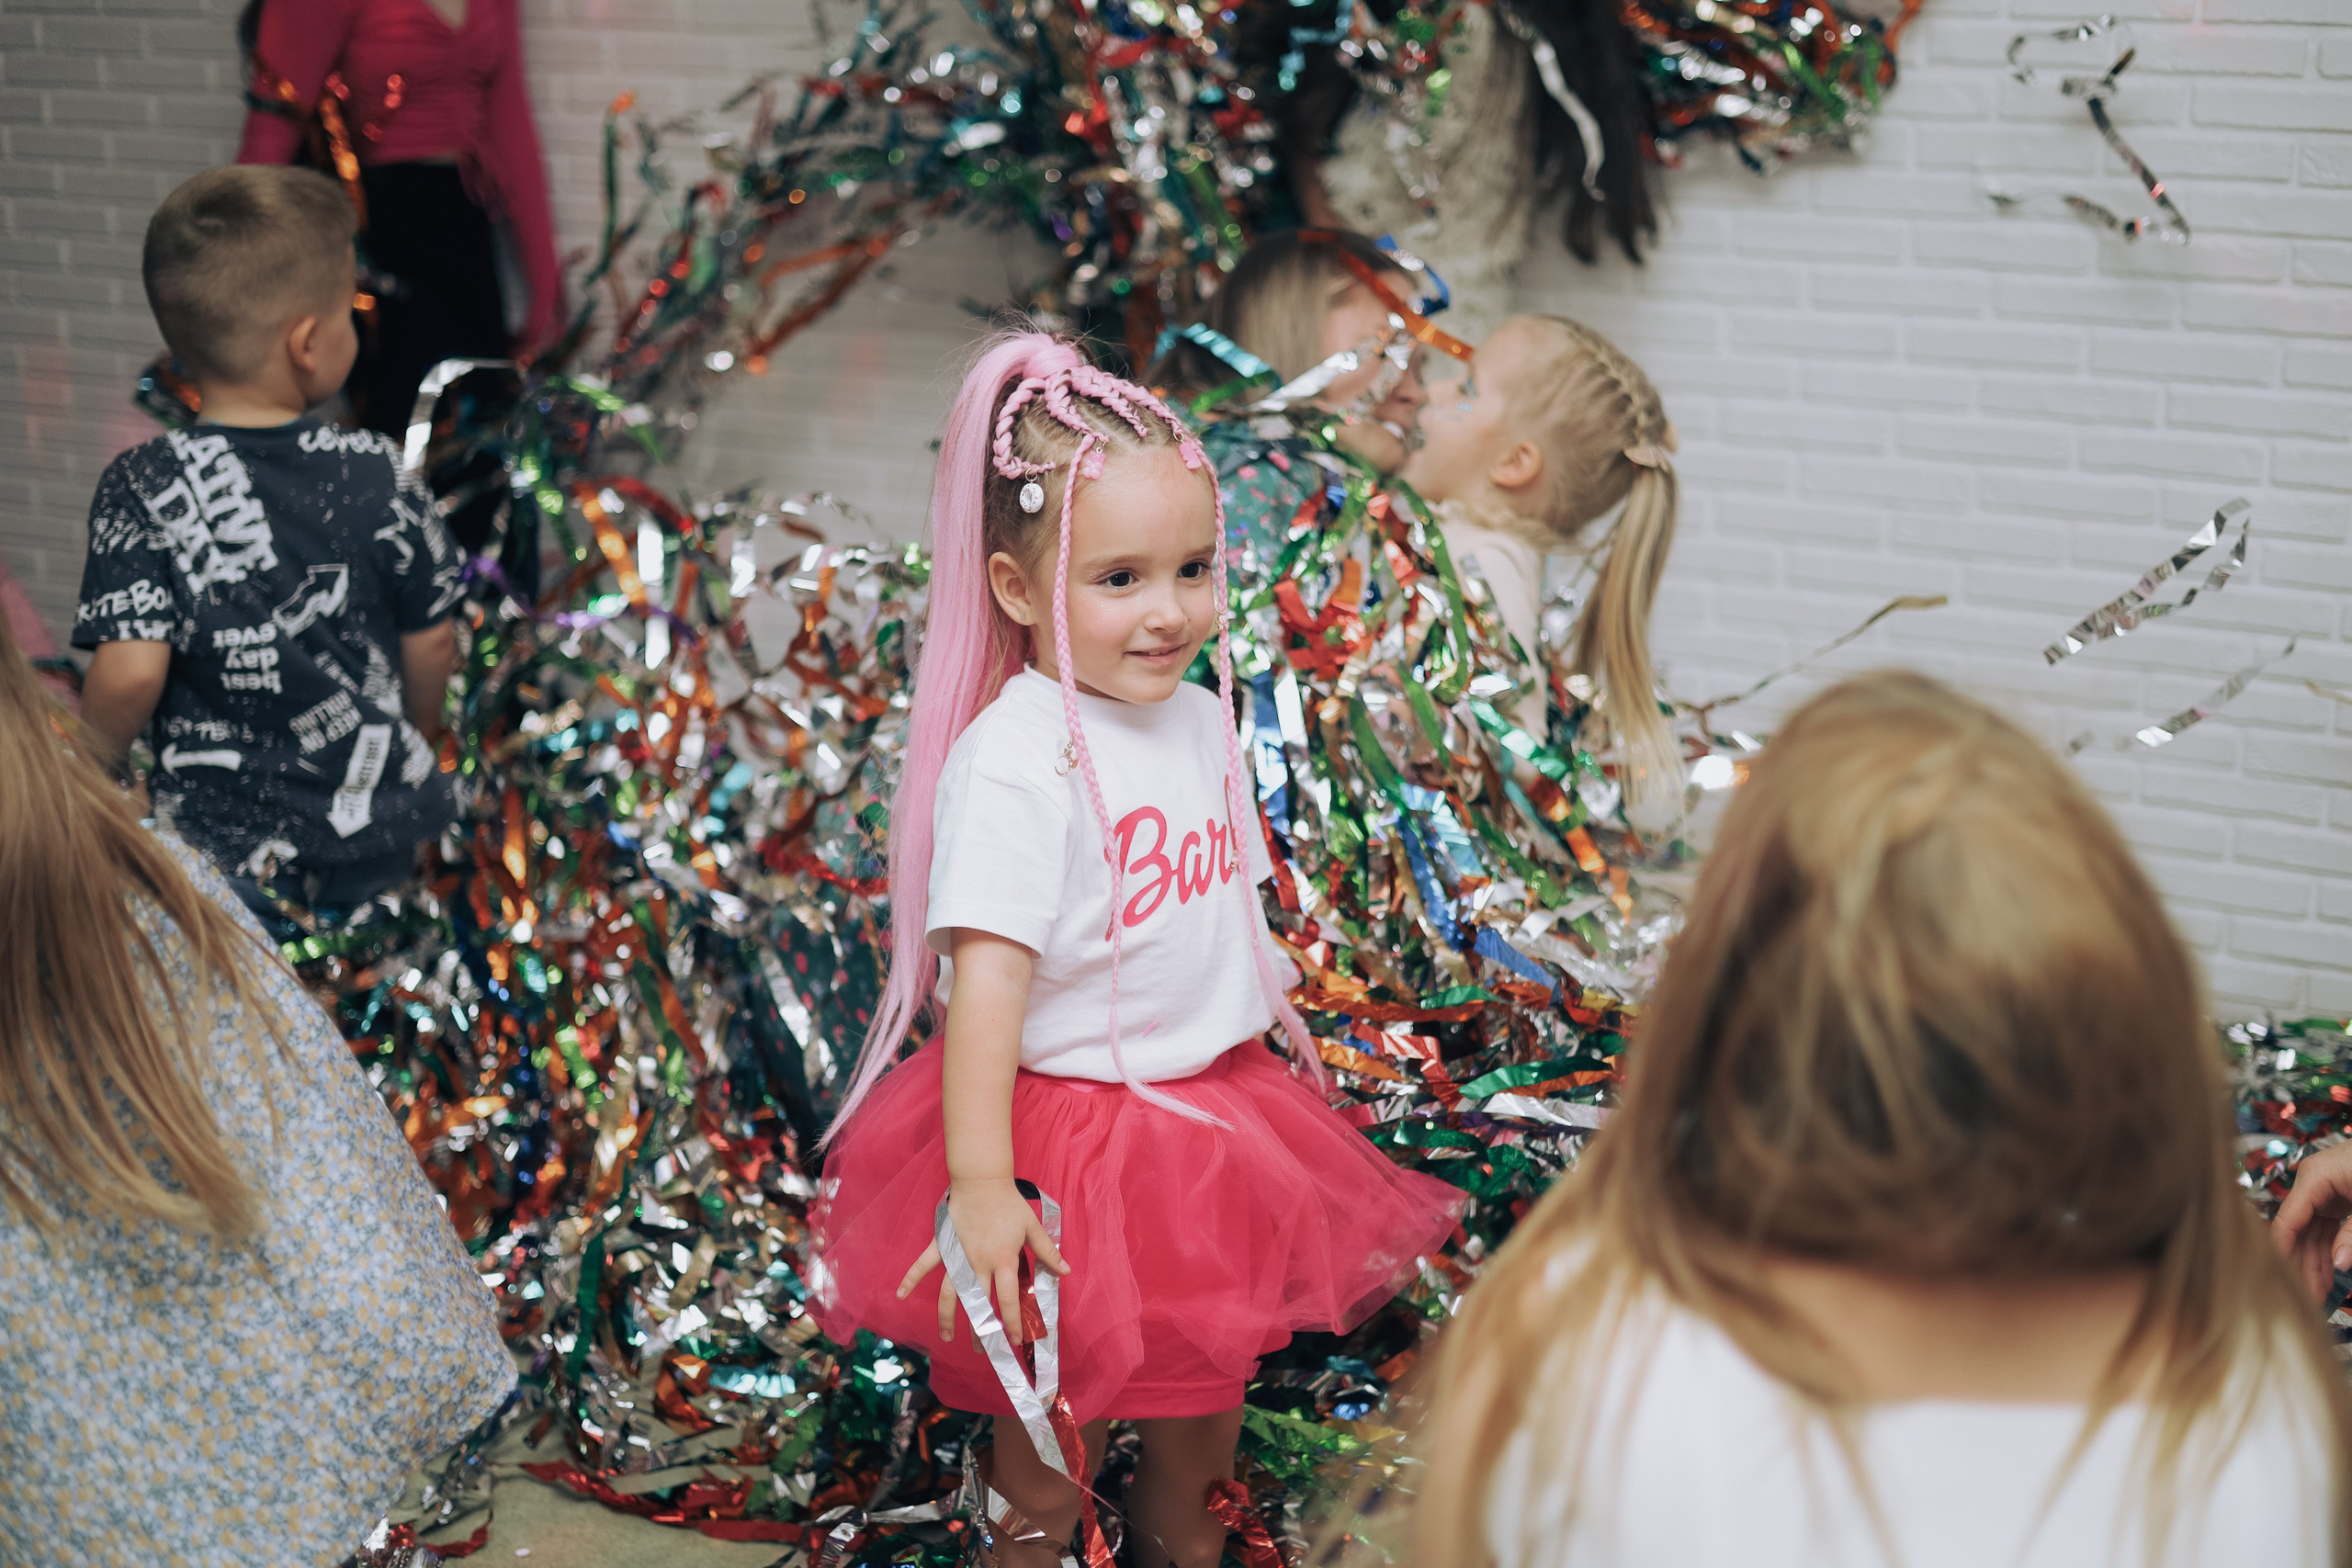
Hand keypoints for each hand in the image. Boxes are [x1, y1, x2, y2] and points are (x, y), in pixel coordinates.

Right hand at [895, 1177, 1069, 1344]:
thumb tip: (1067, 1270)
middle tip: (982, 1350)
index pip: (1007, 1300)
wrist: (982, 1180)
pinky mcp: (942, 1245)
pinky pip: (924, 1265)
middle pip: (978, 1304)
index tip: (1014, 1339)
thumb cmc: (1009, 1203)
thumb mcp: (1032, 1226)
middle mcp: (978, 1263)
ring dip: (947, 1317)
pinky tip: (900, 1294)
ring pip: (950, 1293)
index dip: (1010, 1323)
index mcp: (1003, 1260)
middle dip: (980, 1331)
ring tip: (947, 1337)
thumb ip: (1047, 1251)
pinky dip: (911, 1278)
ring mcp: (958, 1256)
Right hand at [2272, 1143, 2351, 1303]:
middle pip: (2298, 1230)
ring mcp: (2324, 1192)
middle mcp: (2313, 1184)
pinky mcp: (2337, 1200)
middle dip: (2302, 1264)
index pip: (2288, 1219)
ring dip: (2316, 1262)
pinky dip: (2329, 1250)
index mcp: (2315, 1177)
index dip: (2281, 1251)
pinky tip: (2329, 1274)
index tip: (2279, 1281)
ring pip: (2312, 1233)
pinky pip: (2326, 1229)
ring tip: (2318, 1293)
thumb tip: (2339, 1265)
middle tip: (2306, 1297)